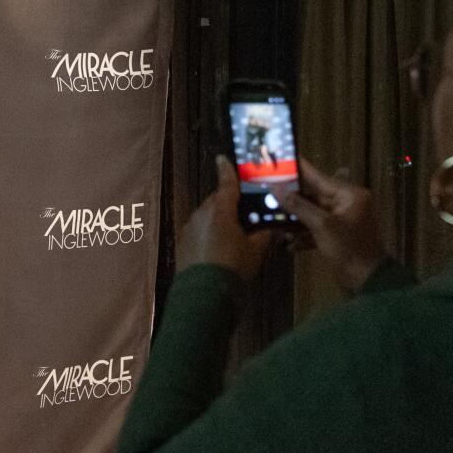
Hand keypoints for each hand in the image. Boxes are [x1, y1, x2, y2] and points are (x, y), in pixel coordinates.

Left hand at [177, 155, 273, 281]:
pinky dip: (207, 232)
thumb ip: (263, 235)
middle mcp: (202, 214)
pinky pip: (197, 229)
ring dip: (217, 219)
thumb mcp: (255, 251)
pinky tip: (217, 246)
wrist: (204, 294)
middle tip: (243, 213)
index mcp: (221, 211)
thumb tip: (270, 228)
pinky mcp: (182, 242)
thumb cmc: (232, 268)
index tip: (222, 158)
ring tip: (231, 234)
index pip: (226, 184)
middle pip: (216, 201)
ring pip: (206, 215)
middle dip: (228, 203)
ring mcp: (189, 228)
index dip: (227, 171)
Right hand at [285, 159, 386, 292]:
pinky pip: (317, 229)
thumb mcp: (322, 226)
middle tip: (268, 193)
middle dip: (292, 199)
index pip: (319, 177)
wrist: (368, 281)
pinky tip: (289, 244)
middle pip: (314, 195)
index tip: (280, 159)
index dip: (298, 169)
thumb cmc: (348, 249)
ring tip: (273, 222)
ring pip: (313, 213)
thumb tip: (277, 188)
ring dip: (295, 220)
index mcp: (349, 195)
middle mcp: (347, 203)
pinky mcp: (338, 236)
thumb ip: (299, 206)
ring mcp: (343, 220)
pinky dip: (304, 235)